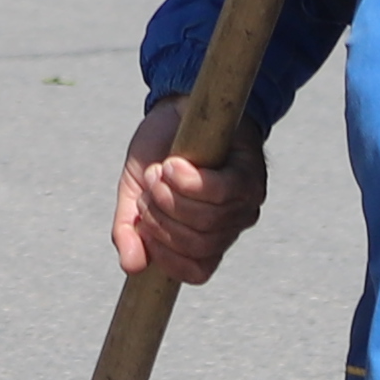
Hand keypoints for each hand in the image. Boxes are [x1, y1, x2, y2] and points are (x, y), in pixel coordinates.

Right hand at [113, 97, 268, 285]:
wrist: (175, 107)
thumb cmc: (157, 155)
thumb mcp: (134, 194)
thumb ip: (129, 231)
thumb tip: (132, 267)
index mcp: (205, 239)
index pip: (197, 272)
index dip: (166, 255)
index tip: (143, 223)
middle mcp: (231, 227)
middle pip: (199, 244)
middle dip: (161, 217)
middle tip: (149, 187)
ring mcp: (245, 202)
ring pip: (208, 219)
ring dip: (171, 195)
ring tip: (159, 171)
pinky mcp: (249, 173)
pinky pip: (222, 190)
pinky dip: (190, 180)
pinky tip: (174, 164)